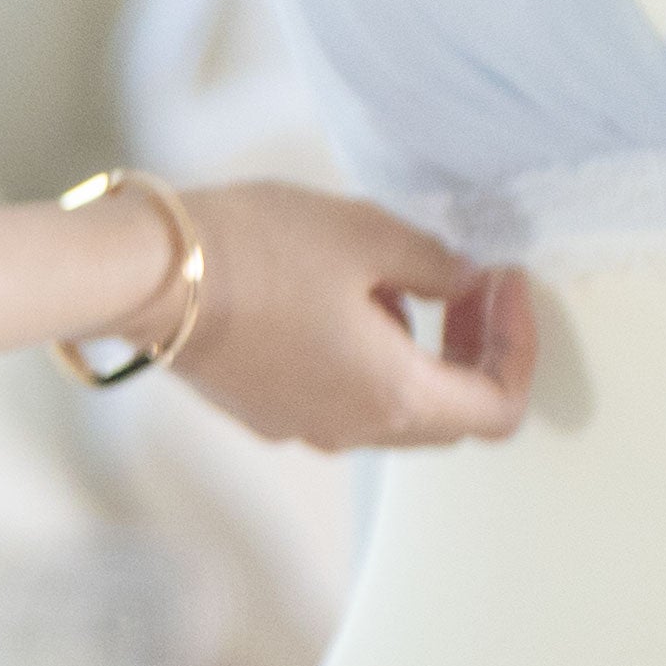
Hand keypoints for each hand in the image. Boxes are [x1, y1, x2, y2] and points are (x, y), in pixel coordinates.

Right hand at [162, 180, 532, 448]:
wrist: (146, 273)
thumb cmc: (262, 249)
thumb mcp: (367, 234)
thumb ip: (437, 265)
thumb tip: (470, 283)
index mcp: (396, 398)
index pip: (498, 407)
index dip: (520, 346)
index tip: (505, 281)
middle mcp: (355, 431)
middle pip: (448, 413)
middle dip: (472, 346)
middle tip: (469, 277)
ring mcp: (303, 427)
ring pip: (391, 402)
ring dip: (415, 346)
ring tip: (386, 270)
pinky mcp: (262, 409)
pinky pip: (339, 392)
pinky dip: (363, 352)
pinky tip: (330, 290)